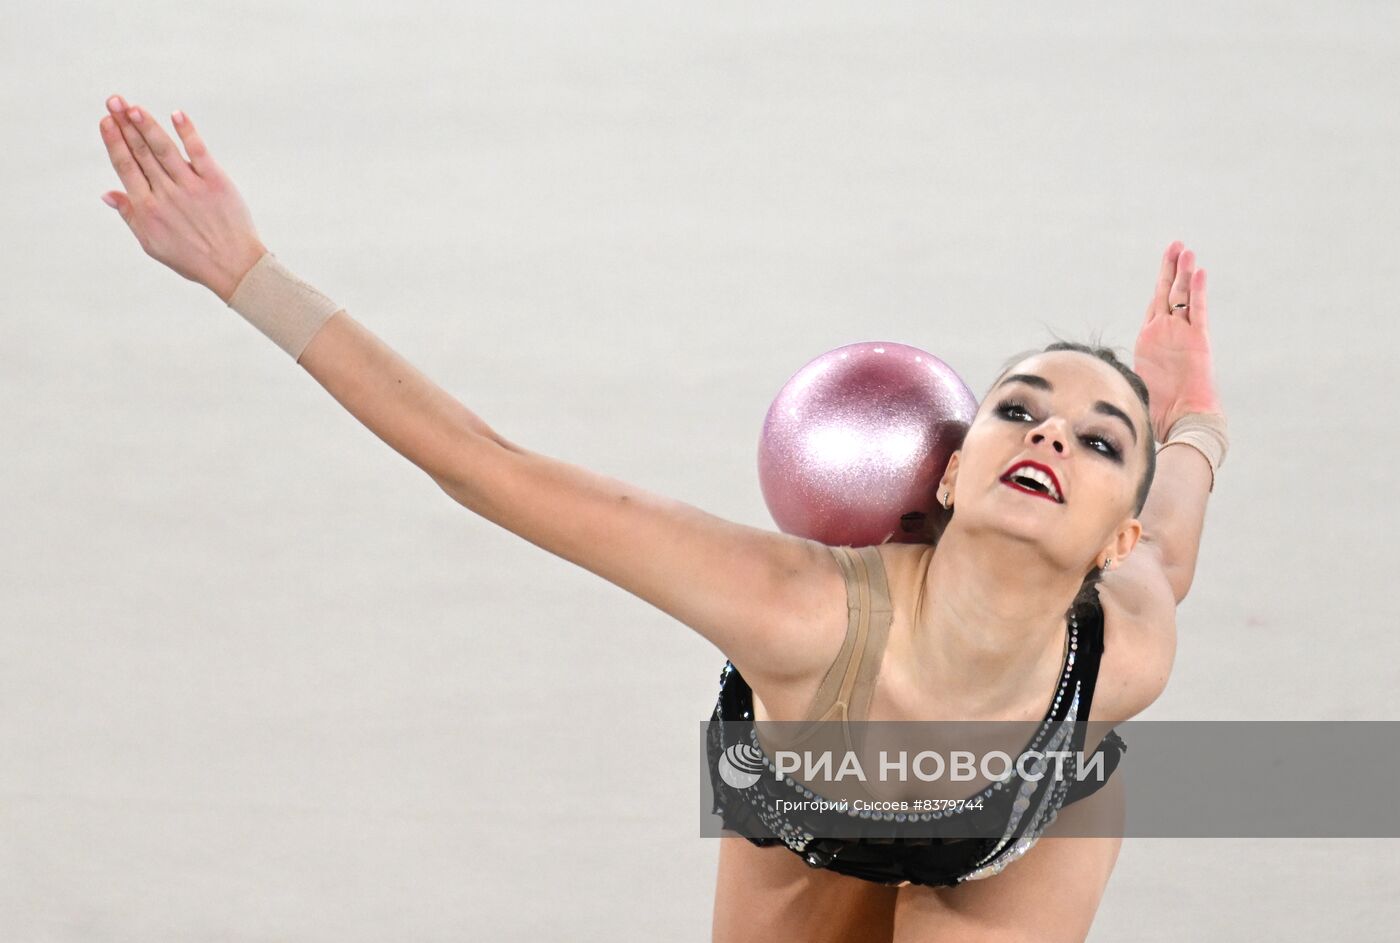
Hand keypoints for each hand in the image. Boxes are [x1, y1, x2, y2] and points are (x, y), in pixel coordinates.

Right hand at [98, 95, 268, 302]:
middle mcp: (166, 194)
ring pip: (164, 149)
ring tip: (133, 106)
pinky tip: (176, 115)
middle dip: (124, 125)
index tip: (105, 121)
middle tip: (113, 100)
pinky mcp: (215, 182)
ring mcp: (191, 187)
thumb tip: (106, 193)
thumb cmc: (191, 258)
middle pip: (142, 153)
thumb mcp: (152, 244)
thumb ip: (130, 215)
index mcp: (147, 209)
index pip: (126, 167)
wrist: (234, 267)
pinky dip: (187, 132)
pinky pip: (199, 152)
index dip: (114, 142)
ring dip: (147, 125)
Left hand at [1132, 241, 1222, 442]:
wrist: (1182, 421)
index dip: (1159, 282)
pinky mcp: (1198, 340)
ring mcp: (1183, 334)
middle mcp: (1168, 332)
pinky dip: (1197, 291)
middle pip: (1169, 292)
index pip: (1156, 303)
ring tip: (1185, 250)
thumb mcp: (1130, 380)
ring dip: (1184, 272)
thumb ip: (1118, 368)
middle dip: (1171, 268)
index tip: (1163, 263)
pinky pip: (1198, 311)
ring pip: (1183, 296)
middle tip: (1175, 245)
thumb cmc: (1157, 408)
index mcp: (1151, 339)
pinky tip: (1198, 271)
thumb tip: (1089, 375)